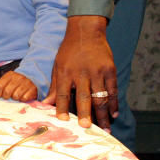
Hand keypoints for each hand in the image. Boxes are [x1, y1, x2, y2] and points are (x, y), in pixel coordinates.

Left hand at [0, 71, 37, 101]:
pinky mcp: (33, 89)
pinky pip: (24, 98)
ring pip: (16, 96)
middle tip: (8, 96)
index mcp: (10, 75)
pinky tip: (23, 96)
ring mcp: (26, 83)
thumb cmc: (16, 81)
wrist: (32, 78)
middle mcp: (18, 78)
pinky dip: (22, 99)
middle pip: (7, 92)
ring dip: (14, 98)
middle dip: (6, 96)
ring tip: (16, 95)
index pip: (0, 85)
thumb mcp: (5, 80)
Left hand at [43, 15, 116, 130]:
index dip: (62, 107)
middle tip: (86, 127)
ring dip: (103, 114)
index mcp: (66, 72)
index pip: (63, 93)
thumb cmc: (69, 51)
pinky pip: (112, 90)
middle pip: (83, 97)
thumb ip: (54, 87)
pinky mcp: (109, 69)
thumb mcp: (57, 66)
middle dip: (85, 113)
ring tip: (105, 129)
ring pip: (100, 96)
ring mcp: (97, 71)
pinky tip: (113, 114)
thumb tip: (45, 104)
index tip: (63, 121)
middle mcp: (81, 73)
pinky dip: (113, 103)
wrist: (86, 31)